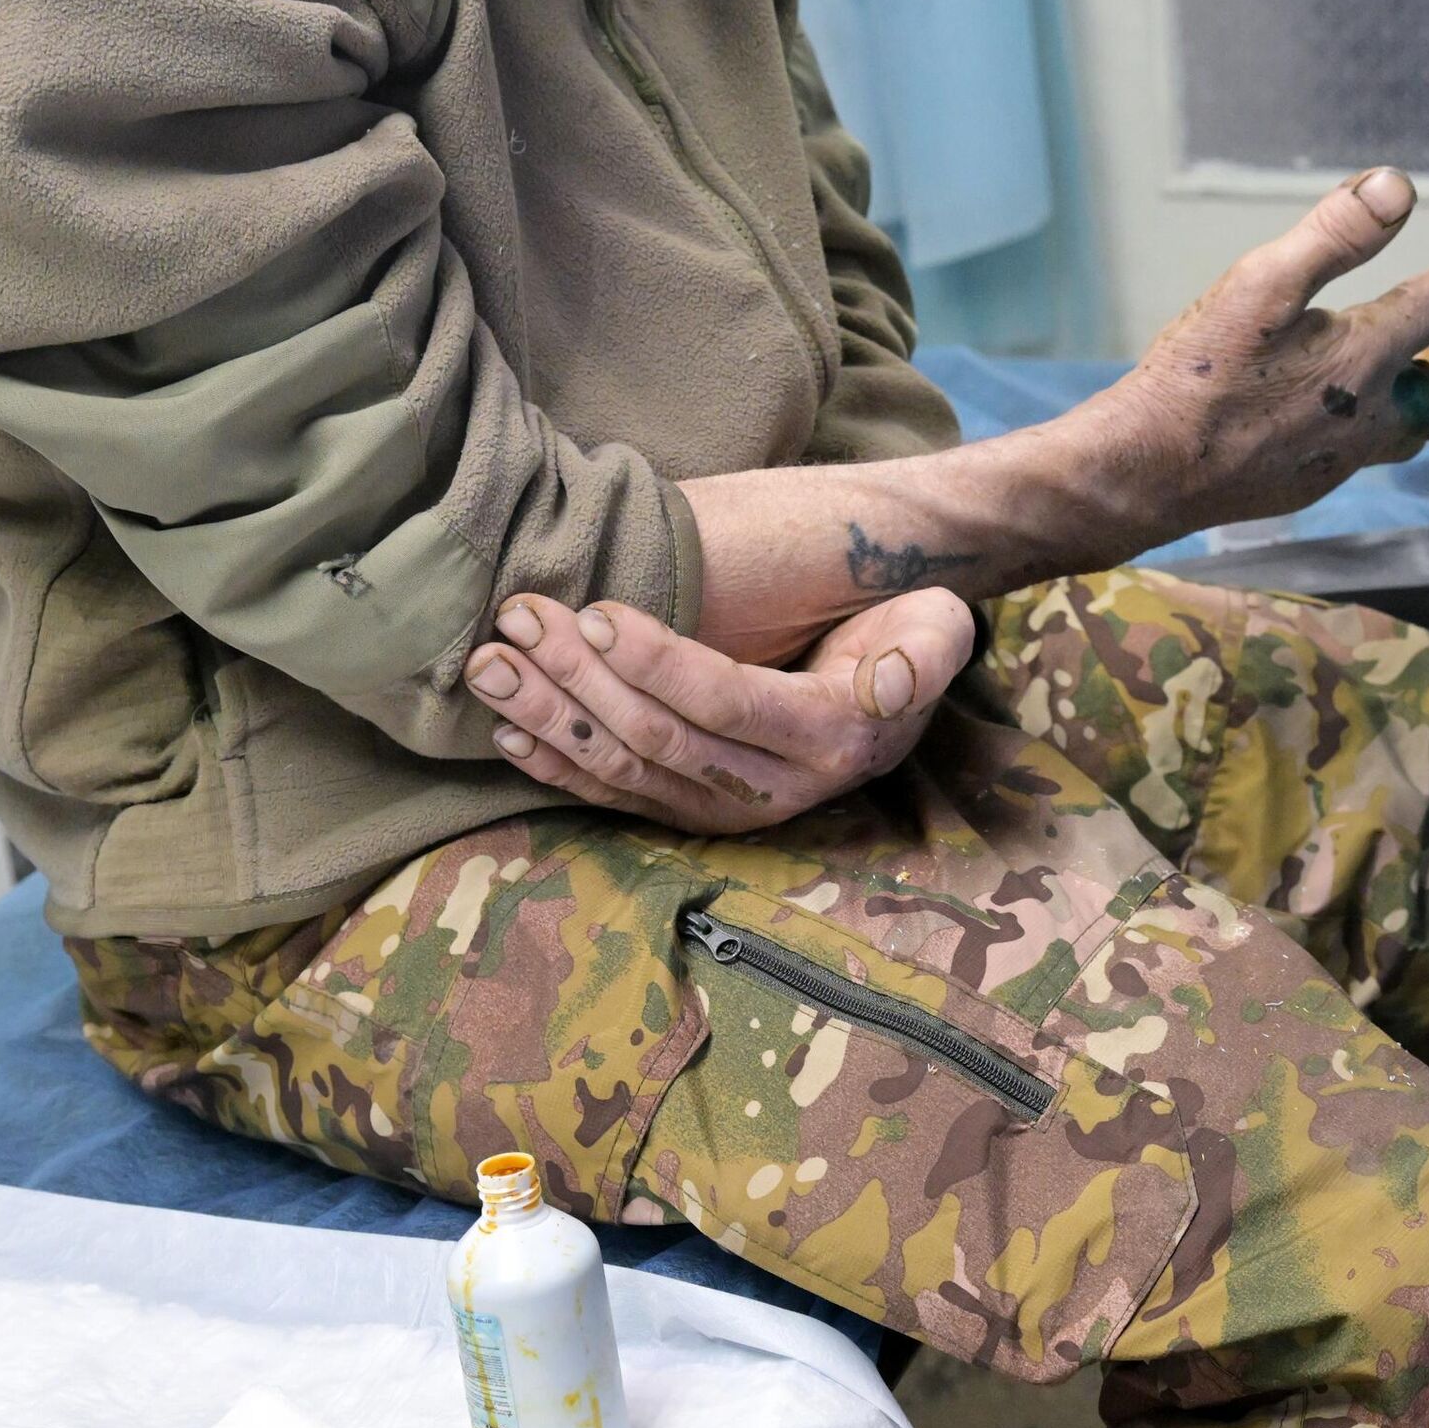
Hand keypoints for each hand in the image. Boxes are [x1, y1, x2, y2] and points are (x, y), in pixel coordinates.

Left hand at [463, 589, 975, 832]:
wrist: (892, 694)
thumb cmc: (904, 640)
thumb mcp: (937, 632)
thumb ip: (925, 653)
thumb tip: (892, 682)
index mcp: (829, 739)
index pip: (724, 702)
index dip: (656, 662)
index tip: (594, 613)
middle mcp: (776, 790)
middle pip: (659, 738)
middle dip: (579, 681)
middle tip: (517, 622)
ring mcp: (730, 811)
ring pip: (626, 770)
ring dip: (551, 720)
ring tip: (491, 667)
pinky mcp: (695, 814)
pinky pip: (617, 800)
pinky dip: (559, 769)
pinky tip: (508, 735)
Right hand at [1082, 167, 1428, 539]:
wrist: (1146, 474)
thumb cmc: (1195, 376)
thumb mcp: (1259, 284)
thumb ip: (1335, 233)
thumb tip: (1399, 187)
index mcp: (1366, 356)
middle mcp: (1368, 414)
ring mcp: (1339, 459)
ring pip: (1411, 431)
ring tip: (1424, 375)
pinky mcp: (1306, 485)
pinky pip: (1363, 456)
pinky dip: (1377, 427)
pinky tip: (1346, 415)